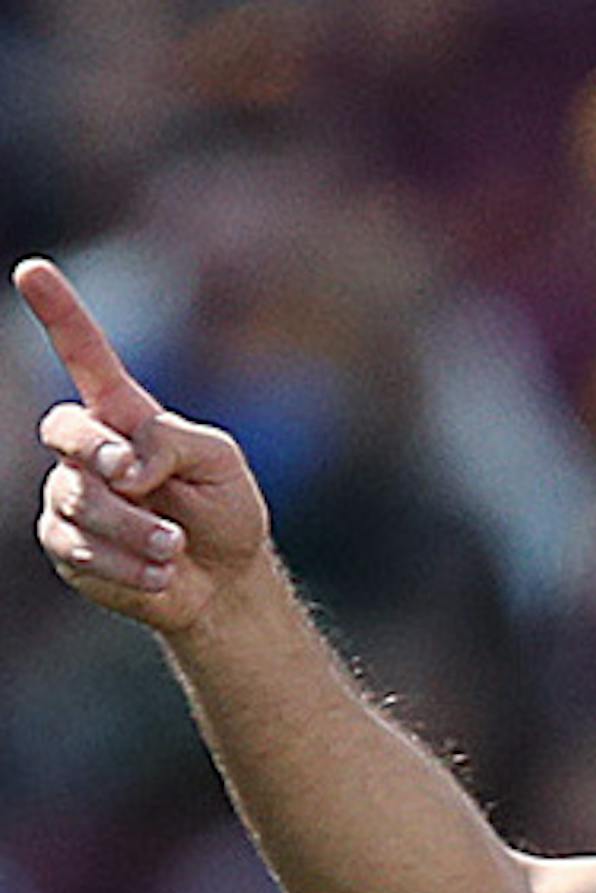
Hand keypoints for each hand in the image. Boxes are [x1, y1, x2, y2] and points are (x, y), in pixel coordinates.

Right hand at [14, 256, 270, 632]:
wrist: (225, 581)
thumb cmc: (223, 511)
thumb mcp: (219, 463)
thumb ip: (172, 442)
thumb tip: (125, 463)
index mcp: (123, 413)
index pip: (84, 355)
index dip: (59, 314)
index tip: (33, 270)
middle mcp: (87, 448)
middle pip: (64, 429)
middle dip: (100, 454)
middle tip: (137, 479)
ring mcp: (70, 495)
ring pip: (77, 498)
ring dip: (134, 527)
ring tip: (175, 547)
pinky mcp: (67, 544)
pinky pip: (79, 549)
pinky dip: (128, 567)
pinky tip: (161, 577)